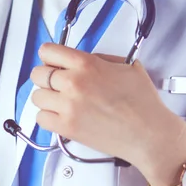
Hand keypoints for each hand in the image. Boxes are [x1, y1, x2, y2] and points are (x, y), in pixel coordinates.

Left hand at [30, 43, 185, 185]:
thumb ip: (98, 59)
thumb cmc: (143, 104)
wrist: (149, 134)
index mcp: (87, 64)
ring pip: (36, 97)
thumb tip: (79, 60)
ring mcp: (68, 106)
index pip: (48, 52)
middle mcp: (74, 83)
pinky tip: (61, 116)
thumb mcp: (126, 66)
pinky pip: (40, 118)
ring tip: (60, 102)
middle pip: (37, 74)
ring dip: (46, 98)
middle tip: (57, 84)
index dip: (49, 57)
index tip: (53, 62)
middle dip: (46, 78)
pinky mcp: (67, 127)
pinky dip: (47, 117)